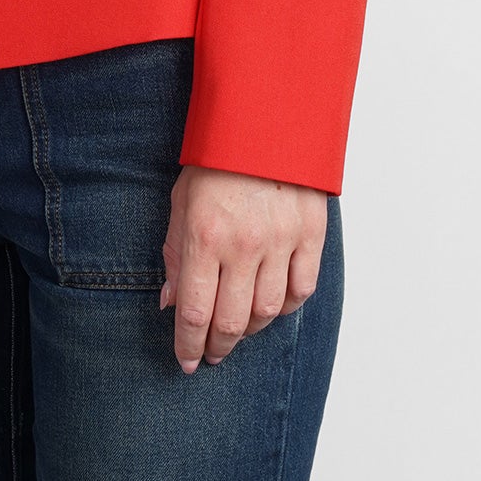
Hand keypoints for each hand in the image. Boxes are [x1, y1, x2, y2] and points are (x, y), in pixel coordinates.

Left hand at [161, 165, 326, 371]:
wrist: (264, 118)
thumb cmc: (217, 159)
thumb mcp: (181, 201)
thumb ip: (174, 254)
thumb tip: (170, 303)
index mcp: (204, 236)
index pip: (194, 312)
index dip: (188, 345)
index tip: (186, 361)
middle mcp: (243, 245)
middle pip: (231, 322)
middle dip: (217, 347)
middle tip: (211, 354)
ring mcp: (280, 241)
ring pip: (268, 312)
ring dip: (250, 330)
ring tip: (238, 329)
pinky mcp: (310, 234)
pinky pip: (301, 289)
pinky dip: (287, 306)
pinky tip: (272, 305)